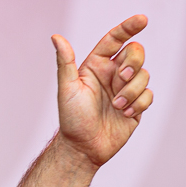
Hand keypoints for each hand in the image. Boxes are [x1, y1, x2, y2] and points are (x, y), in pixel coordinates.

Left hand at [53, 14, 153, 166]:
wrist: (83, 148)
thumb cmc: (71, 119)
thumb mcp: (67, 89)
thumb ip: (65, 62)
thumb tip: (56, 38)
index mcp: (95, 66)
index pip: (115, 40)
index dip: (129, 27)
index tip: (142, 20)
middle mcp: (111, 75)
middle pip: (135, 53)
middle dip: (132, 64)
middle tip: (120, 79)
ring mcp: (125, 89)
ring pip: (144, 75)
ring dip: (131, 91)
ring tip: (116, 106)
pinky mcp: (136, 104)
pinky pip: (149, 94)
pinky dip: (138, 103)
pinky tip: (125, 114)